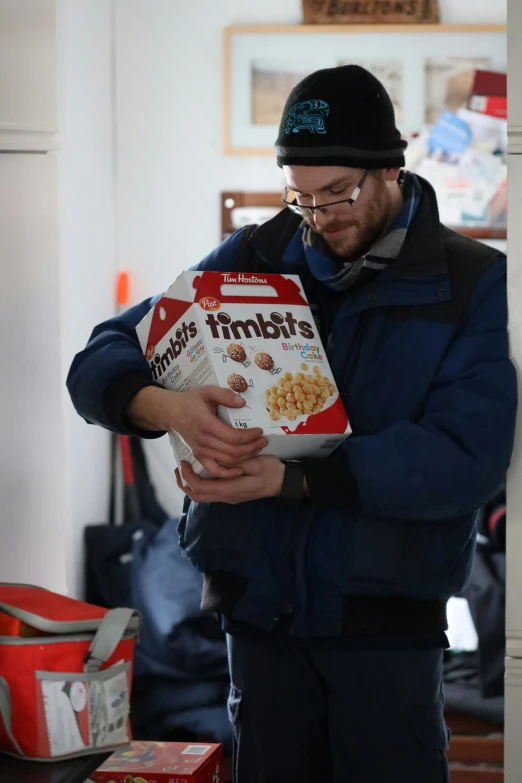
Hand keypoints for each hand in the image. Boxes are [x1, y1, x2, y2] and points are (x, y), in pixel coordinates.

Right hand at [128, 385, 267, 477]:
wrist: (171, 413)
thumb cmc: (190, 401)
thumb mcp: (207, 392)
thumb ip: (225, 395)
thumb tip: (243, 402)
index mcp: (207, 424)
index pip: (233, 437)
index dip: (250, 436)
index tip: (260, 431)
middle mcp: (204, 441)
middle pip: (233, 451)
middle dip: (252, 448)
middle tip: (264, 441)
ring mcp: (201, 451)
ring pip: (228, 461)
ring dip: (245, 457)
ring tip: (257, 448)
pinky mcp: (199, 456)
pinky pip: (215, 470)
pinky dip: (228, 473)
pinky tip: (240, 468)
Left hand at [175, 456, 285, 504]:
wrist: (284, 483)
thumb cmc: (271, 471)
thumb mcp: (255, 462)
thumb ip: (236, 462)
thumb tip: (219, 459)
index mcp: (229, 489)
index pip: (200, 487)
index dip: (188, 476)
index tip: (183, 462)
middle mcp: (226, 496)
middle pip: (197, 496)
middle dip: (184, 483)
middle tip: (179, 467)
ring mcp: (229, 497)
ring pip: (203, 496)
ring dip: (192, 485)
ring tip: (188, 470)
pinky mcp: (232, 494)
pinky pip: (211, 493)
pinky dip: (201, 485)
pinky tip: (204, 472)